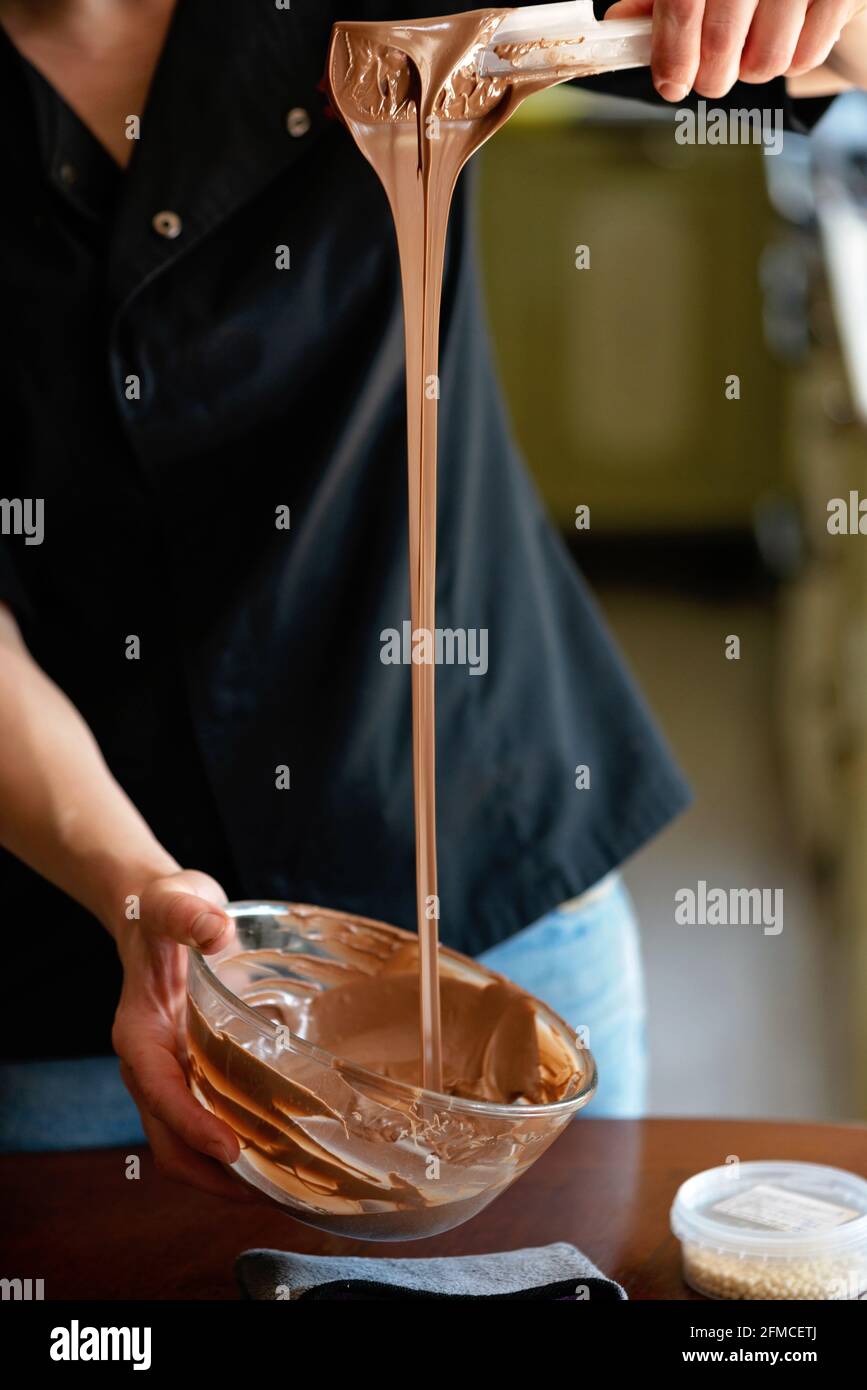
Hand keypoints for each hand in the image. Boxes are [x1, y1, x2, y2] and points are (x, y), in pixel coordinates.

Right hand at [111, 868, 255, 1201]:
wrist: (158, 913)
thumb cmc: (165, 908)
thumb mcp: (176, 900)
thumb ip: (192, 914)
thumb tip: (217, 932)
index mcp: (138, 1033)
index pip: (159, 1091)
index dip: (191, 1125)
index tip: (230, 1148)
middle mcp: (150, 1065)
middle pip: (167, 1140)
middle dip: (210, 1173)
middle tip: (264, 1191)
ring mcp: (170, 1074)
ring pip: (184, 1144)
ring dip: (223, 1173)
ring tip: (278, 1188)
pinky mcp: (192, 1073)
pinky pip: (206, 1125)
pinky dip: (234, 1149)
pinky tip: (276, 1153)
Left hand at [605, 0, 865, 100]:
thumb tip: (618, 25)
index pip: (683, 5)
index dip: (672, 55)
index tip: (670, 84)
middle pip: (722, 44)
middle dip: (709, 76)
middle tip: (709, 78)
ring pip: (765, 62)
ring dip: (750, 70)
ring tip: (750, 48)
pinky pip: (804, 58)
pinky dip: (790, 62)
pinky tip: (784, 36)